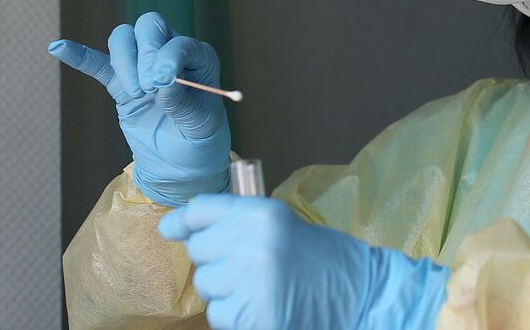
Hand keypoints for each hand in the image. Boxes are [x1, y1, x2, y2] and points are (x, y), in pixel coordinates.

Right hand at [49, 12, 230, 205]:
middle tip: (147, 88)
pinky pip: (98, 63)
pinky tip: (58, 48)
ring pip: (125, 38)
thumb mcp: (200, 125)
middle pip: (150, 26)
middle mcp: (170, 53)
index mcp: (199, 58)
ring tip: (136, 94)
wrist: (180, 164)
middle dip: (145, 53)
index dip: (168, 58)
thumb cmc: (199, 141)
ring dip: (124, 61)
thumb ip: (182, 102)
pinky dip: (79, 56)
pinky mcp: (119, 82)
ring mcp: (143, 65)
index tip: (160, 85)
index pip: (180, 43)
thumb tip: (160, 83)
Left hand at [158, 195, 449, 329]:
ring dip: (225, 290)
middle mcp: (252, 245)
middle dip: (217, 259)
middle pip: (199, 251)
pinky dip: (235, 315)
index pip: (201, 211)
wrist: (358, 293)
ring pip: (207, 287)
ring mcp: (252, 286)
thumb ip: (234, 220)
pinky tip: (262, 307)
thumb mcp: (279, 223)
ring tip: (260, 288)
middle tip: (250, 264)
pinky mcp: (254, 319)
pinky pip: (220, 316)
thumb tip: (174, 227)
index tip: (171, 228)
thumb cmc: (319, 255)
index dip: (182, 221)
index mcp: (260, 214)